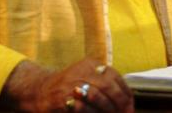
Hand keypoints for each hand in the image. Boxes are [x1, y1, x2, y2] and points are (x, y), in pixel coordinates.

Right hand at [0, 58, 133, 111]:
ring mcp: (72, 85)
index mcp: (90, 64)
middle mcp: (81, 71)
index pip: (115, 76)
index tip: (131, 106)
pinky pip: (86, 109)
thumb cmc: (69, 86)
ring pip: (99, 98)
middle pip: (108, 86)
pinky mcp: (64, 100)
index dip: (126, 93)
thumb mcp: (87, 77)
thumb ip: (106, 84)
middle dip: (120, 103)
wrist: (40, 91)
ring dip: (109, 111)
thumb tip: (128, 100)